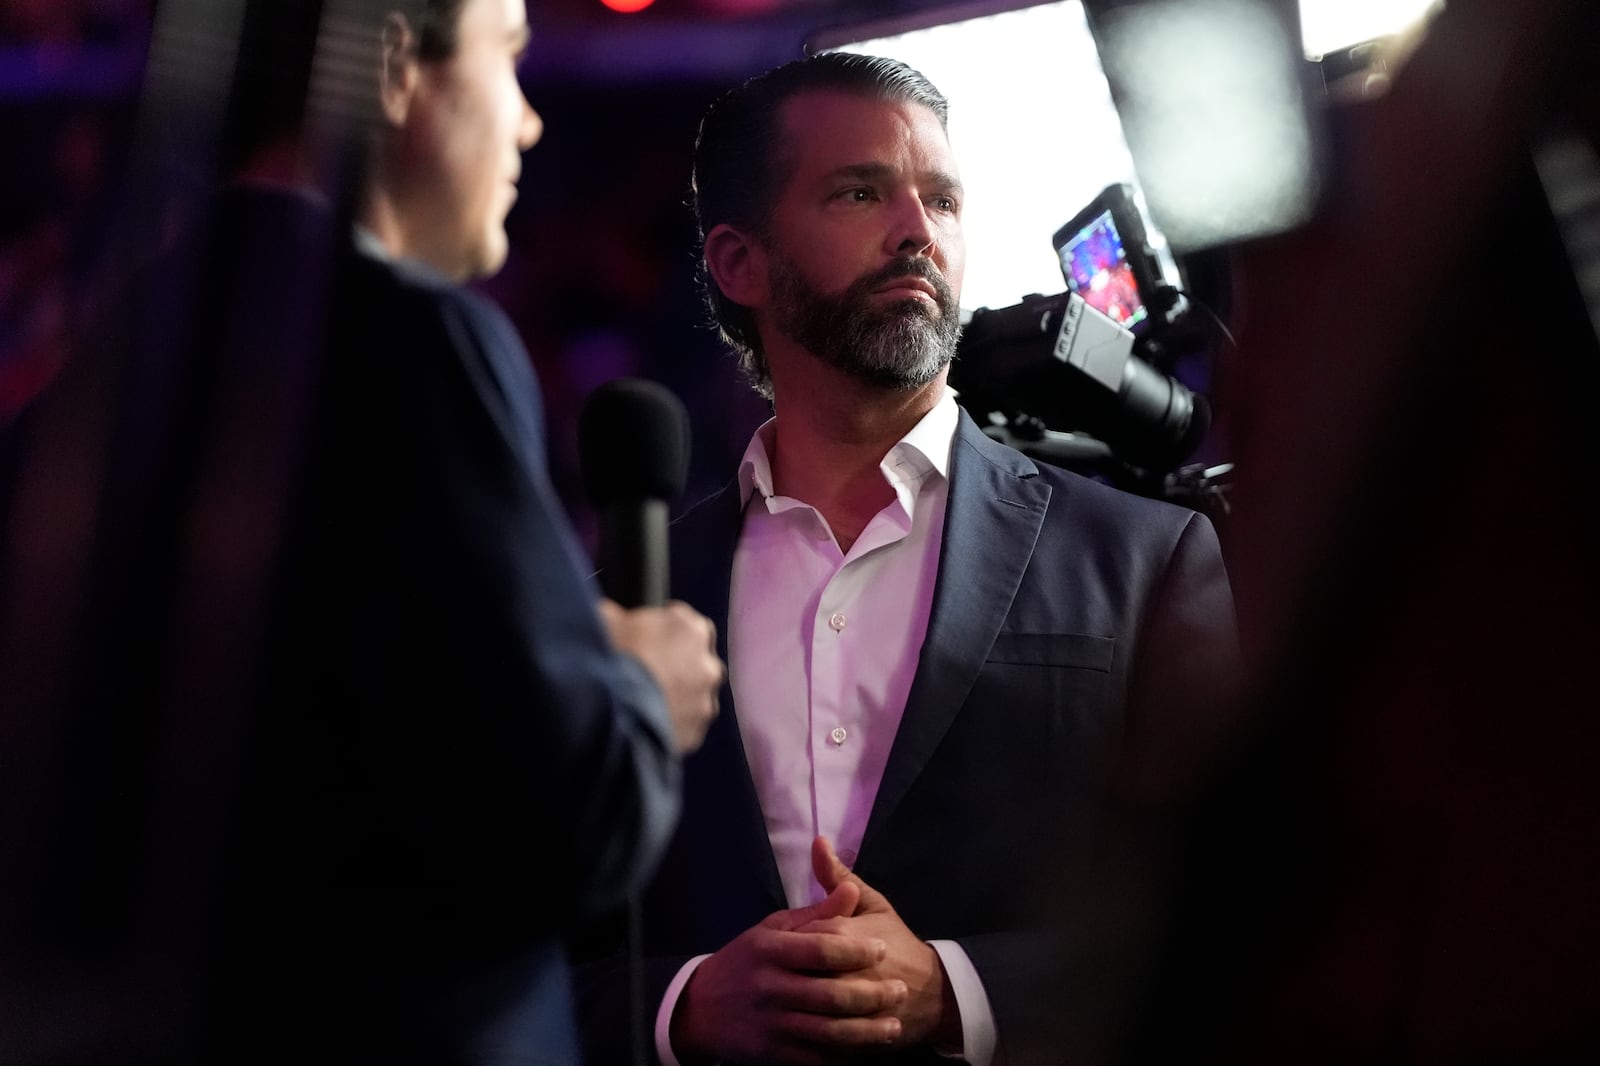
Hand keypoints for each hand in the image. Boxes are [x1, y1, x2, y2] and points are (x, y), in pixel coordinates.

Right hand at [598, 599, 721, 754]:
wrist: (608, 713)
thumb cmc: (609, 659)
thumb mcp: (604, 619)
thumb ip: (618, 616)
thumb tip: (612, 617)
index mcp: (691, 629)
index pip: (686, 624)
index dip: (664, 632)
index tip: (645, 640)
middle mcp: (708, 664)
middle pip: (694, 662)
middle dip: (675, 666)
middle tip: (643, 674)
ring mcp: (704, 702)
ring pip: (692, 697)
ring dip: (675, 698)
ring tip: (640, 704)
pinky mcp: (695, 733)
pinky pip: (683, 726)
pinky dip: (669, 725)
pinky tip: (642, 724)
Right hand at [671, 881, 908, 1064]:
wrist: (701, 1007)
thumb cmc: (748, 960)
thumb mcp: (774, 929)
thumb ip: (817, 914)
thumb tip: (852, 891)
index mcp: (769, 950)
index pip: (820, 949)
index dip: (857, 950)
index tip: (884, 948)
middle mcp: (769, 988)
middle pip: (830, 995)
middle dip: (872, 995)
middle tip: (900, 990)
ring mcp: (771, 1025)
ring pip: (828, 1032)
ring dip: (868, 1032)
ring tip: (895, 1024)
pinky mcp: (773, 1054)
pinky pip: (817, 1059)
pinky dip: (846, 1056)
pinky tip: (868, 1049)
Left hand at [805, 835, 960, 1050]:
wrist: (936, 993)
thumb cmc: (898, 943)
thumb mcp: (873, 904)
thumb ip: (839, 878)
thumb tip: (818, 842)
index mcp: (843, 934)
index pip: (799, 937)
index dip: (789, 942)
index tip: (785, 948)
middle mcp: (843, 972)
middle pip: (797, 973)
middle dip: (787, 977)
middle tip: (781, 979)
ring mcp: (849, 1008)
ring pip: (806, 1009)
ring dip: (794, 1008)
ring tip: (789, 1006)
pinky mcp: (856, 1037)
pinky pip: (822, 1040)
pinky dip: (808, 1038)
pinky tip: (799, 1032)